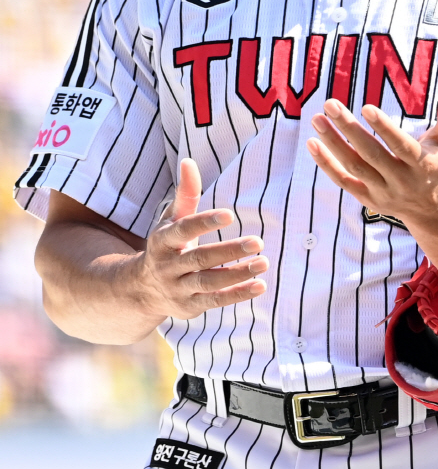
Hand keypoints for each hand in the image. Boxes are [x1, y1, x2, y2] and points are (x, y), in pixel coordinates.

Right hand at [135, 158, 267, 319]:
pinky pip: (215, 301)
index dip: (204, 223)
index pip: (183, 230)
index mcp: (162, 241)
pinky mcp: (190, 307)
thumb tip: (189, 161)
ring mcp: (178, 289)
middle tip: (258, 242)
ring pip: (208, 283)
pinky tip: (260, 285)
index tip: (230, 215)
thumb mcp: (171, 220)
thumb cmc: (167, 246)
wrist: (142, 290)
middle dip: (228, 251)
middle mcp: (168, 267)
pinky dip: (237, 295)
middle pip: (199, 259)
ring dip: (237, 275)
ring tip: (264, 262)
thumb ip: (185, 194)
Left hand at [307, 96, 437, 225]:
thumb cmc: (436, 165)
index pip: (400, 146)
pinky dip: (327, 164)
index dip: (384, 127)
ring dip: (333, 144)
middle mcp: (401, 181)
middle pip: (372, 155)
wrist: (430, 208)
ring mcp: (382, 192)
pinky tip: (313, 143)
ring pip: (354, 168)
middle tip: (331, 104)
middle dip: (350, 130)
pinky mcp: (367, 198)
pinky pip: (343, 181)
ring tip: (318, 119)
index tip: (366, 107)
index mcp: (422, 165)